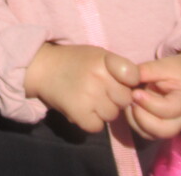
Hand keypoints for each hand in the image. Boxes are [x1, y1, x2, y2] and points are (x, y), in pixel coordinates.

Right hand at [24, 44, 138, 132]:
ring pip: (112, 115)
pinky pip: (97, 127)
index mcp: (103, 59)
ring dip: (103, 111)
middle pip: (125, 99)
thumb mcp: (96, 55)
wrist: (42, 68)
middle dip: (116, 98)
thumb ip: (117, 68)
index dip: (130, 81)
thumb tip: (138, 90)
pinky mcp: (78, 113)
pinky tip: (82, 109)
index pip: (133, 74)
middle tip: (101, 91)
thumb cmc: (74, 61)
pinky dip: (91, 122)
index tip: (121, 80)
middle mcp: (98, 77)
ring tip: (89, 99)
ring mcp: (88, 96)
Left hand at [125, 52, 180, 139]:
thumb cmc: (177, 71)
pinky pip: (145, 133)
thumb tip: (127, 76)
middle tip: (131, 100)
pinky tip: (130, 107)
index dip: (149, 103)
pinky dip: (134, 123)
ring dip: (135, 120)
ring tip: (129, 102)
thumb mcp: (166, 66)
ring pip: (152, 134)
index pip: (170, 110)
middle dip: (141, 117)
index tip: (135, 92)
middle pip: (163, 130)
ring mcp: (172, 128)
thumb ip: (149, 70)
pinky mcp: (160, 129)